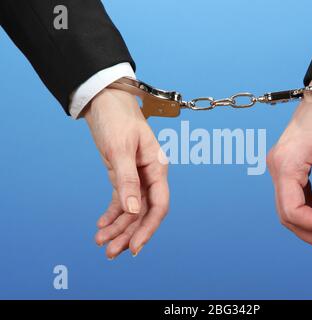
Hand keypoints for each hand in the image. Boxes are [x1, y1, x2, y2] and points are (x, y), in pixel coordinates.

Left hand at [84, 88, 168, 258]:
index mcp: (157, 168)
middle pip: (144, 212)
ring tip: (101, 244)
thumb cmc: (118, 118)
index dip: (149, 228)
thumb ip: (128, 179)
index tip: (135, 247)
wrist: (105, 101)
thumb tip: (132, 210)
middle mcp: (150, 176)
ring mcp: (136, 177)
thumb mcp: (121, 148)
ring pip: (131, 210)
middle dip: (129, 233)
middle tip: (111, 253)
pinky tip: (101, 227)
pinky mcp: (122, 176)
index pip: (159, 205)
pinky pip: (120, 201)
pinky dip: (111, 215)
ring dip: (118, 228)